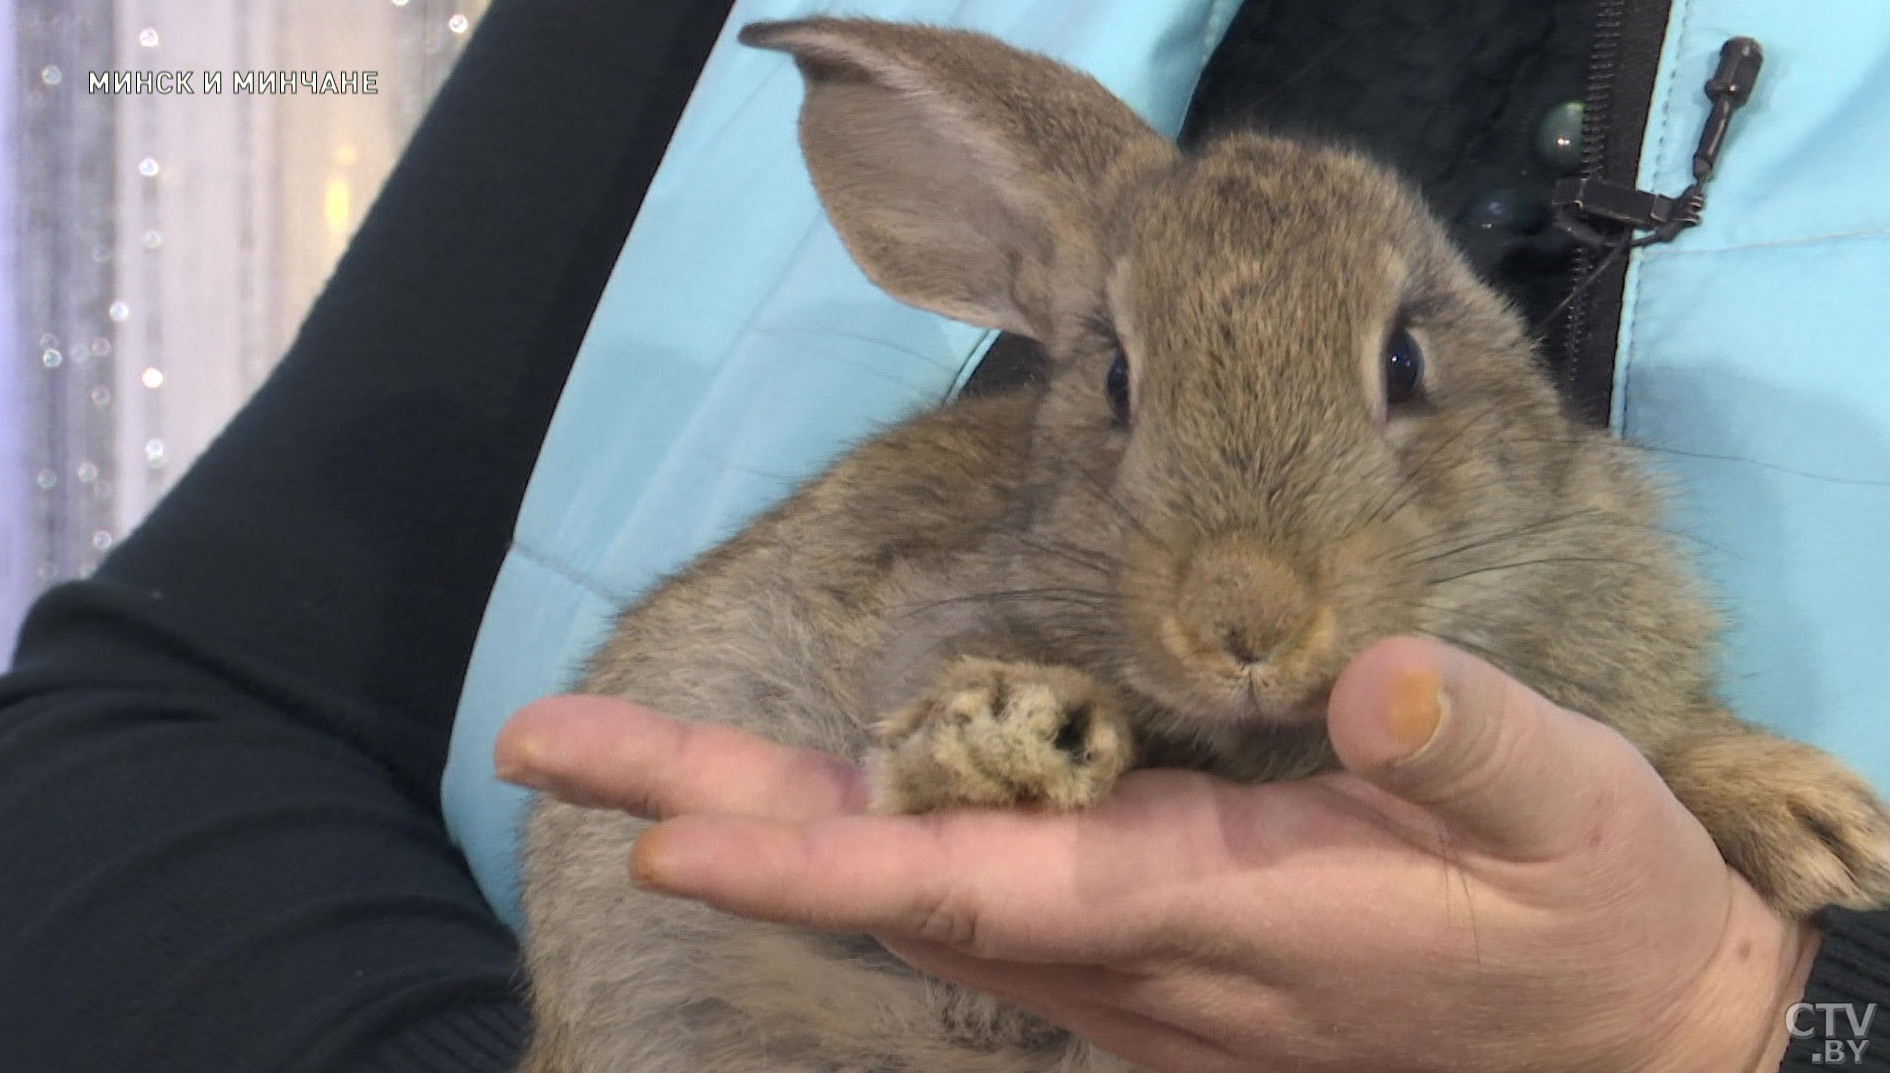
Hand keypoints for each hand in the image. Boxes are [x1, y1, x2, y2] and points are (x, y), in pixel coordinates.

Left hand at [496, 637, 1815, 1072]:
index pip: (975, 893)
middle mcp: (1130, 955)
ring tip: (632, 758)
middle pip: (889, 888)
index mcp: (1209, 913)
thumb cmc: (1587, 919)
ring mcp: (1128, 969)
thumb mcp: (1567, 815)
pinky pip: (976, 903)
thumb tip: (1368, 671)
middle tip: (549, 745)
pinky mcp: (1148, 956)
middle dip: (714, 817)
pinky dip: (867, 850)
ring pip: (914, 896)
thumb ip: (1465, 743)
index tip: (666, 841)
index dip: (819, 872)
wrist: (1622, 1038)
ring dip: (766, 827)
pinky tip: (818, 803)